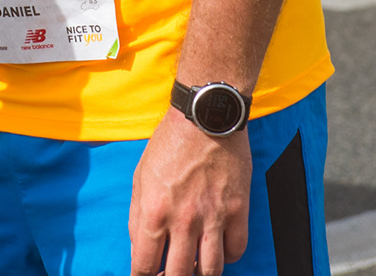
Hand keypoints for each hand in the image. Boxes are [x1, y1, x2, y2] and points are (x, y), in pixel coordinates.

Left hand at [129, 109, 251, 275]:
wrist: (204, 116)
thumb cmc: (169, 143)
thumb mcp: (140, 178)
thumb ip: (137, 217)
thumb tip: (140, 248)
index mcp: (153, 211)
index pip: (144, 266)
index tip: (147, 275)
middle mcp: (183, 220)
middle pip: (179, 275)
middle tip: (172, 272)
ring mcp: (213, 217)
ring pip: (211, 270)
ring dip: (201, 272)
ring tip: (195, 264)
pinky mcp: (238, 211)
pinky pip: (236, 251)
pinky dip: (227, 255)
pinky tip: (218, 246)